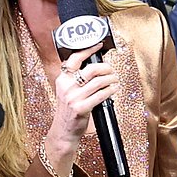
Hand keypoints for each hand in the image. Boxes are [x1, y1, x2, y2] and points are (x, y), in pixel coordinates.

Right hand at [43, 48, 119, 173]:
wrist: (63, 132)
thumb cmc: (68, 111)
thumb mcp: (66, 92)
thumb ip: (76, 80)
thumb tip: (95, 67)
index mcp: (62, 80)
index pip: (74, 59)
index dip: (88, 50)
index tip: (98, 45)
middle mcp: (66, 87)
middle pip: (91, 69)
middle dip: (106, 67)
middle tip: (111, 69)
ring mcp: (73, 98)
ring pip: (99, 81)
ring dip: (111, 79)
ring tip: (115, 79)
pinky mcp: (81, 108)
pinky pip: (101, 94)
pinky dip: (111, 90)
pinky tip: (114, 88)